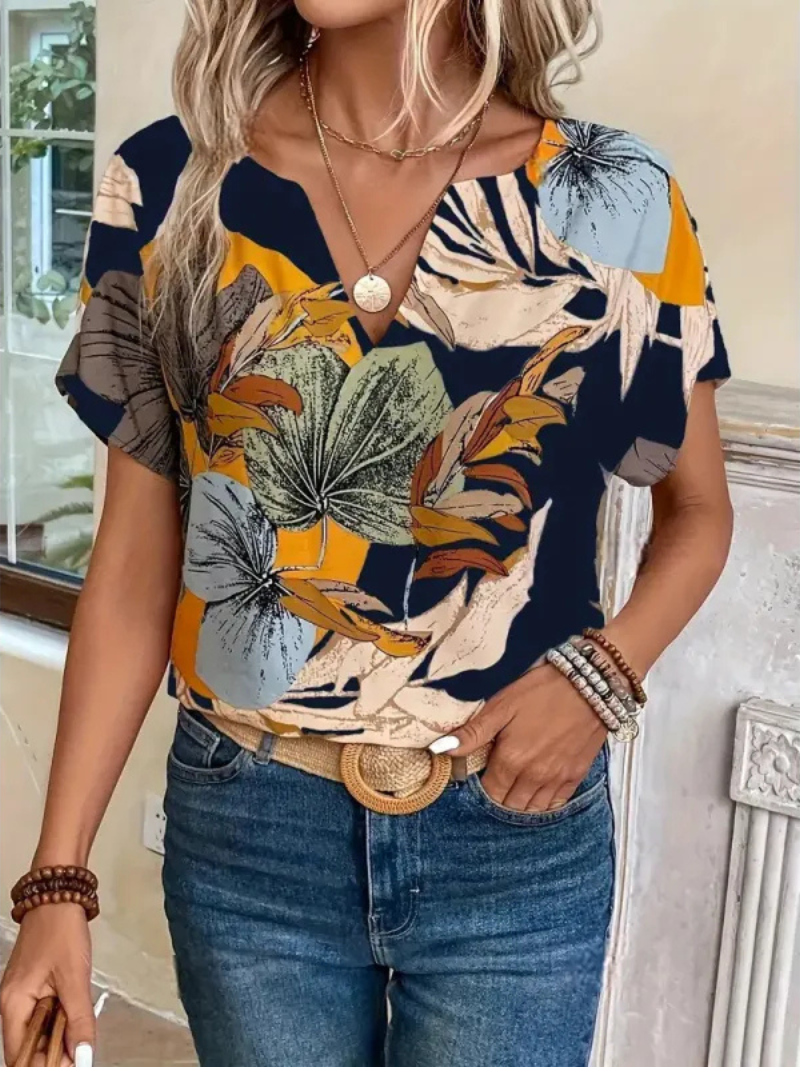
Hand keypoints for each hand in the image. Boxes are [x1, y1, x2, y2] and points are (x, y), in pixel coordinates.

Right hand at [1, 904, 94, 1066]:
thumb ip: (79, 1019)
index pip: (20, 1056)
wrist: (59, 895)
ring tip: (82, 1028)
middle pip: (28, 1046)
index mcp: (13, 1005)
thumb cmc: (62, 932)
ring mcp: (22, 995)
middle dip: (55, 1052)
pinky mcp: (33, 986)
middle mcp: (11, 1004)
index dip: (46, 1065)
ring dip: (59, 1035)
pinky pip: (44, 1013)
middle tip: (83, 1047)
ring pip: (38, 1031)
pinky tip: (76, 1014)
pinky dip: (60, 1018)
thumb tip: (84, 1056)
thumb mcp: (75, 977)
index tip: (73, 1062)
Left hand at [432, 662, 607, 811]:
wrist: (588, 684)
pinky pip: (555, 804)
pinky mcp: (575, 776)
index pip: (489, 794)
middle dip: (500, 796)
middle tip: (498, 777)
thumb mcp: (501, 706)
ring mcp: (557, 779)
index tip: (482, 772)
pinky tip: (537, 788)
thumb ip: (472, 733)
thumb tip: (441, 749)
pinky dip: (543, 802)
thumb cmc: (542, 691)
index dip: (482, 786)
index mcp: (511, 761)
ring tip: (515, 784)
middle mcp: (533, 777)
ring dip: (520, 802)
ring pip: (532, 809)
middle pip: (509, 806)